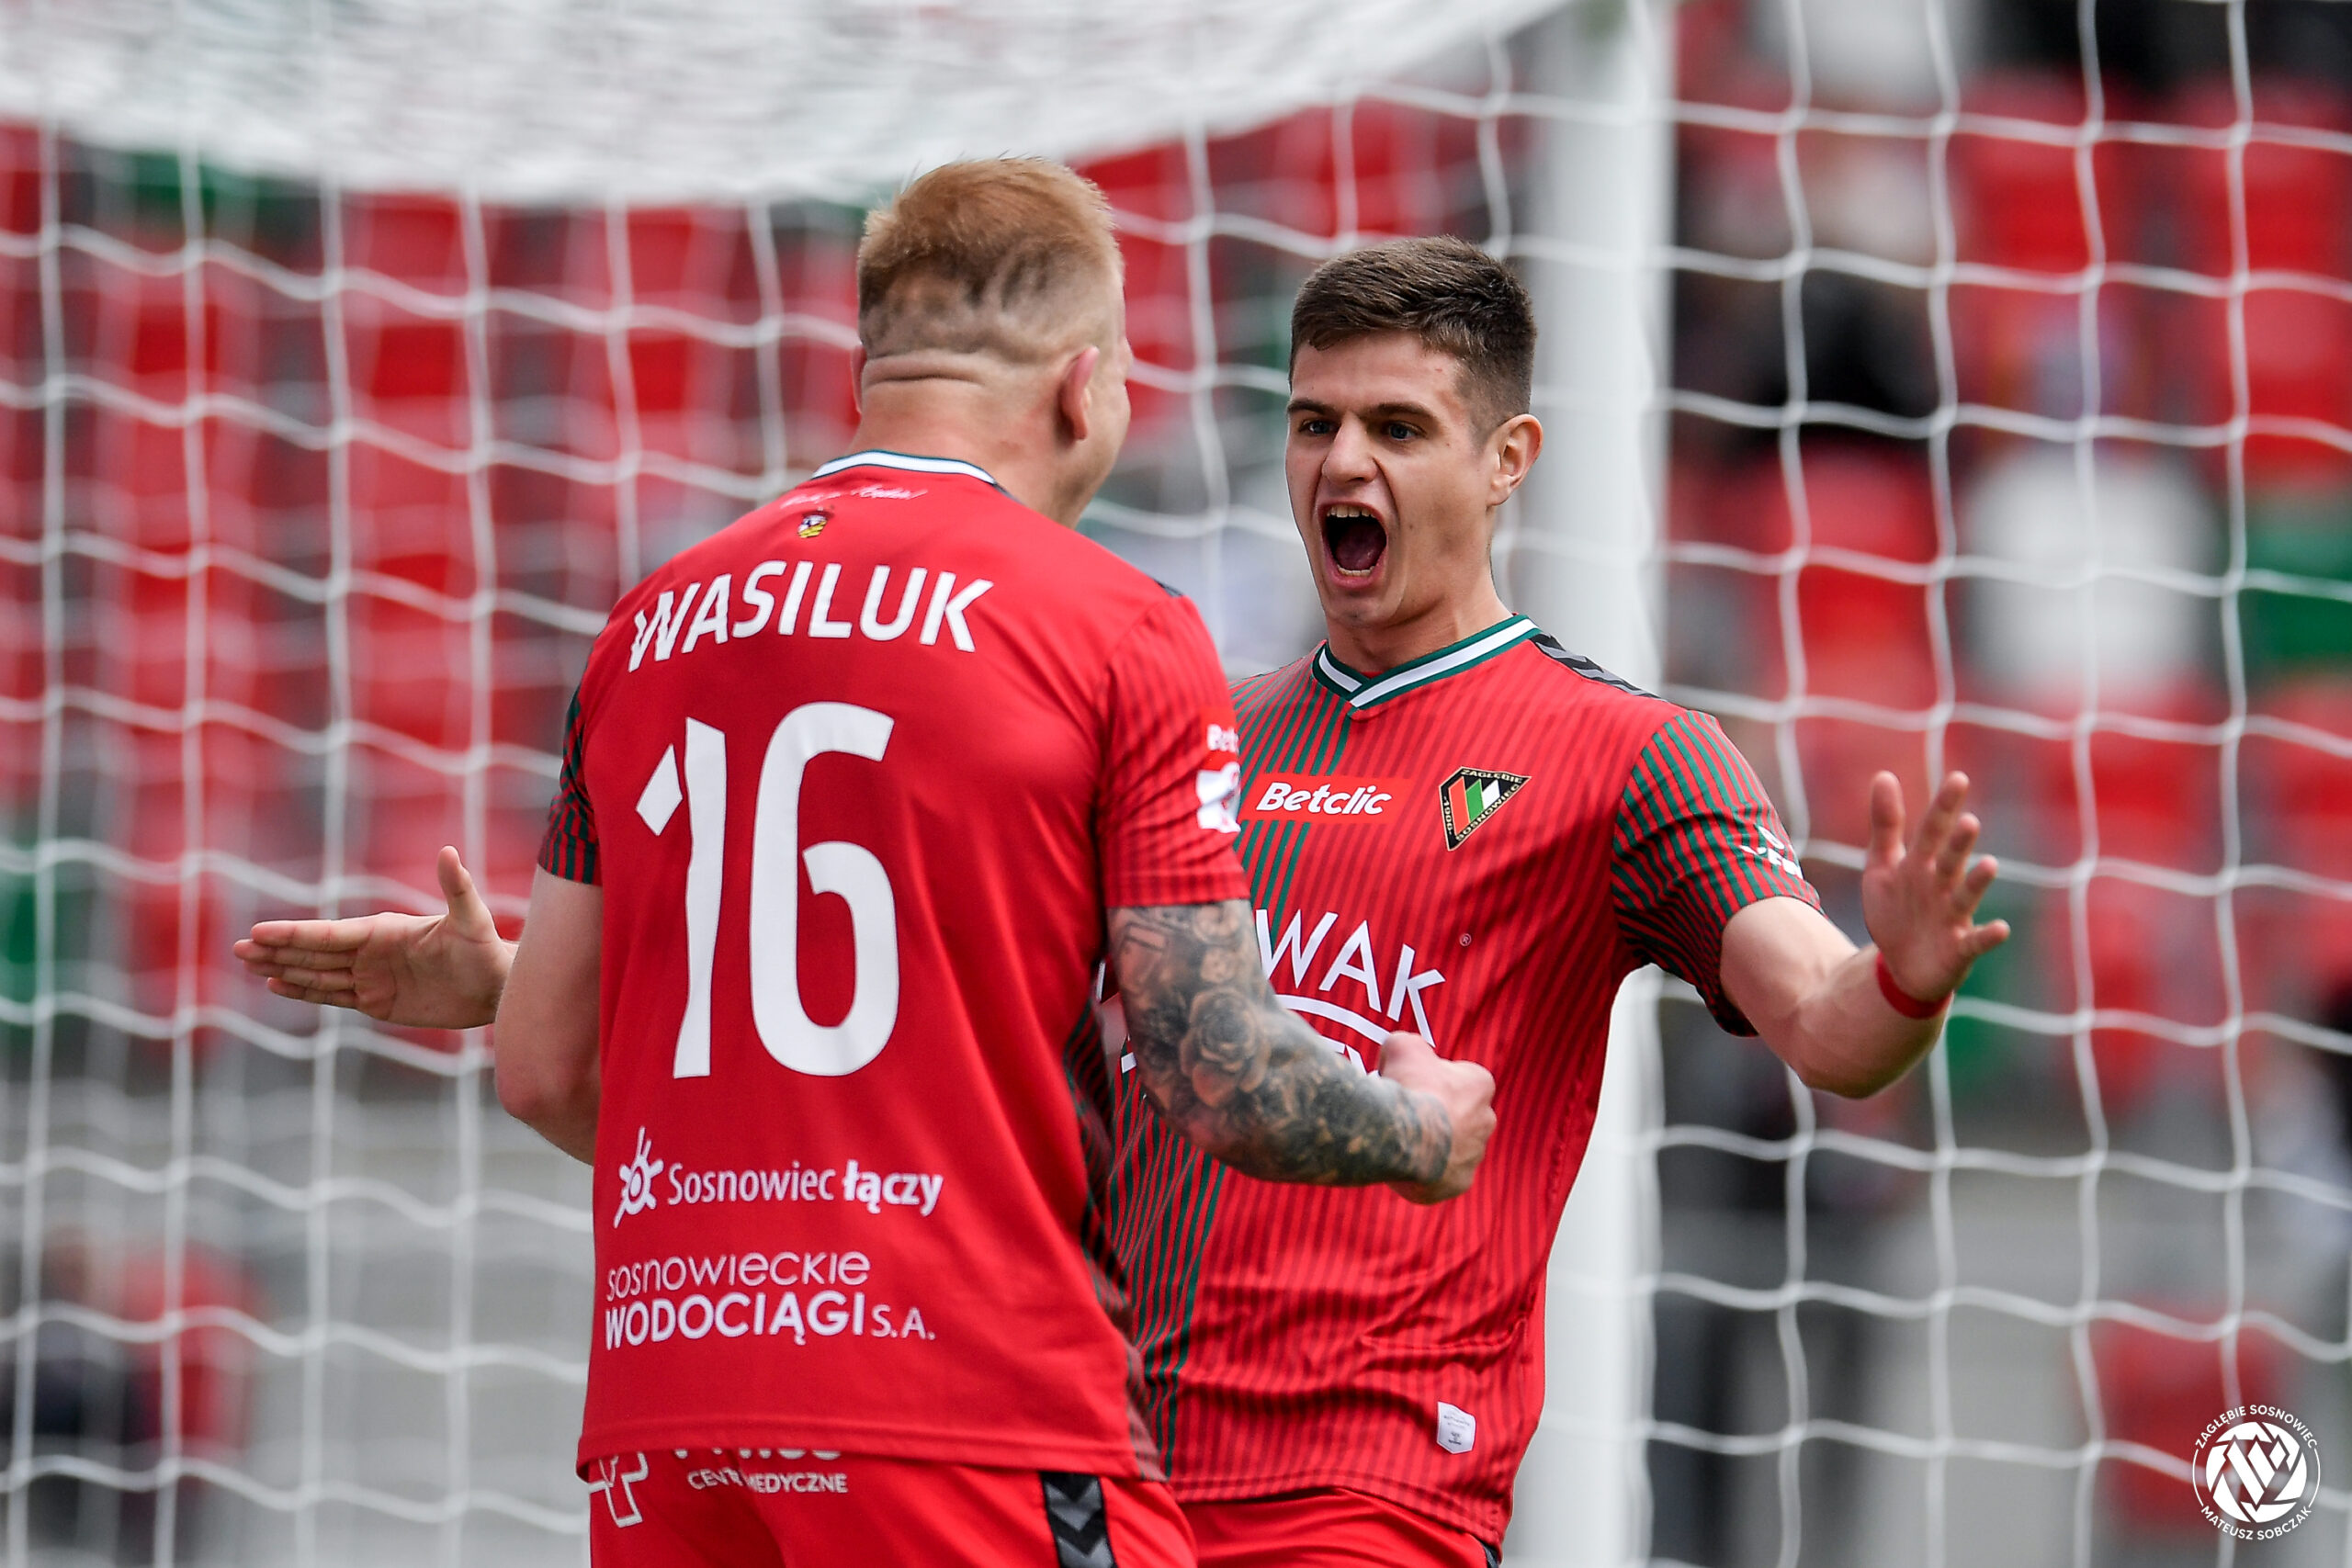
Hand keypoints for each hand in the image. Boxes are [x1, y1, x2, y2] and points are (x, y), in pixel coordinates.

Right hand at [233, 847, 513, 1028]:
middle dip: (276, 951)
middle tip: (237, 948)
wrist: (495, 986)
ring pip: (316, 974)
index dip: (294, 935)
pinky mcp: (376, 1001)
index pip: (329, 934)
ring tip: (247, 965)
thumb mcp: (471, 919)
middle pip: (313, 953)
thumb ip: (456, 887)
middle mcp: (370, 951)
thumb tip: (449, 851)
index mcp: (383, 930)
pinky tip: (277, 986)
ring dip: (282, 969)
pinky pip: (331, 996)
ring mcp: (370, 977)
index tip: (260, 933)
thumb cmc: (484, 949)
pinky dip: (303, 992)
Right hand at [1377, 1031, 1496, 1203]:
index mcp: (1480, 1085)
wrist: (1401, 1134)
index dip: (1435, 1081)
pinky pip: (1442, 1177)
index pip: (1462, 1081)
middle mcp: (1485, 1120)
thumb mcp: (1401, 1047)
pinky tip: (1403, 1161)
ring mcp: (1474, 1155)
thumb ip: (1406, 1045)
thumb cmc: (1408, 1088)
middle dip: (1438, 1115)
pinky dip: (1424, 1173)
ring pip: (1452, 1149)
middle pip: (1461, 1116)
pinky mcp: (1459, 1183)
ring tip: (1402, 1140)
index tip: (1414, 1084)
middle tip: (1408, 1114)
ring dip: (1432, 1145)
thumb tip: (1398, 1051)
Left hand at [1862, 771, 2011, 1005]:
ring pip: (1966, 896)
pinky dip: (1988, 936)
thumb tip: (1883, 774)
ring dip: (1977, 883)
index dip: (1944, 807)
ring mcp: (1953, 917)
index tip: (1958, 778)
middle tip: (1969, 821)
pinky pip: (1976, 942)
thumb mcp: (1882, 866)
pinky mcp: (1958, 948)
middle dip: (1959, 844)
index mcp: (1922, 865)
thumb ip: (1886, 824)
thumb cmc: (1897, 910)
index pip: (1933, 830)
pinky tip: (2001, 928)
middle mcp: (1942, 887)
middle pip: (1950, 861)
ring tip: (1989, 864)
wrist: (1900, 966)